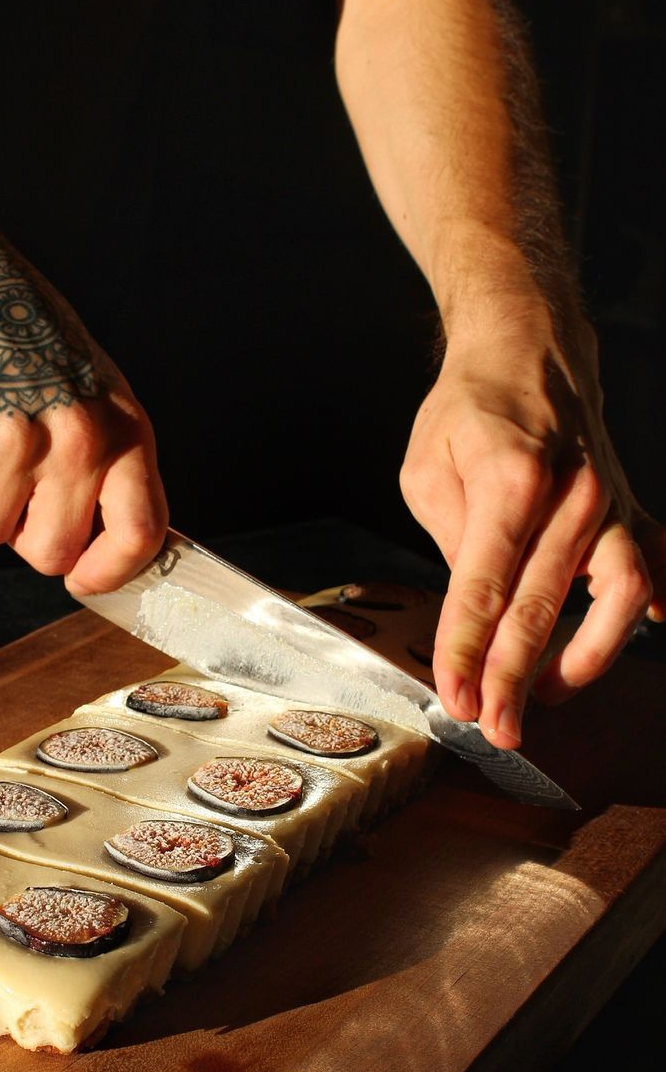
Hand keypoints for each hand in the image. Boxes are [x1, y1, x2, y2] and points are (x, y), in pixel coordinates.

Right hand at [0, 226, 167, 592]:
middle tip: (16, 494)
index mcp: (123, 430)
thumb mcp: (97, 396)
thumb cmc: (29, 340)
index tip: (83, 580)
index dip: (110, 572)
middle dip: (26, 538)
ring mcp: (13, 436)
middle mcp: (77, 437)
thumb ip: (111, 467)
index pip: (141, 532)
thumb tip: (112, 549)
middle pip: (52, 552)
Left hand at [400, 309, 665, 747]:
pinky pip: (655, 563)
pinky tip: (655, 631)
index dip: (465, 653)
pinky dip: (659, 604)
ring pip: (619, 597)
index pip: (483, 588)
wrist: (529, 345)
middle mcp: (570, 495)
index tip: (454, 699)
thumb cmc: (470, 408)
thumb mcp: (429, 468)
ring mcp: (608, 502)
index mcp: (509, 481)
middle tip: (495, 726)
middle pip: (543, 608)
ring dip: (588, 657)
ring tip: (550, 694)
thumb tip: (475, 608)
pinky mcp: (628, 507)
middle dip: (515, 679)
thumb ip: (452, 538)